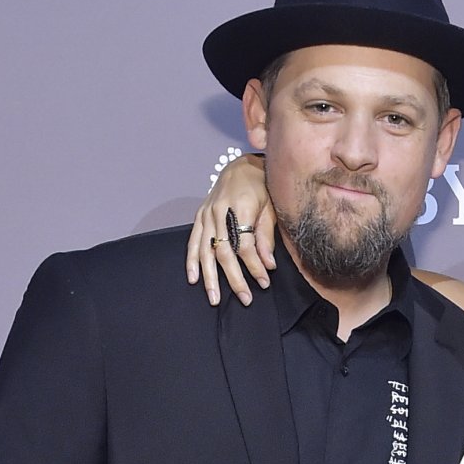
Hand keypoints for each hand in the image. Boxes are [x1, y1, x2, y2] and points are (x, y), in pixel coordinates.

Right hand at [186, 153, 275, 305]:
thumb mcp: (271, 207)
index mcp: (241, 207)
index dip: (254, 267)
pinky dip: (192, 261)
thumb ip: (266, 236)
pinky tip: (194, 278)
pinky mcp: (200, 215)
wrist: (243, 164)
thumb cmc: (262, 185)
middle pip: (224, 252)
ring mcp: (207, 213)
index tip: (264, 282)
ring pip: (205, 251)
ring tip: (214, 298)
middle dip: (234, 279)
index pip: (245, 246)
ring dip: (210, 277)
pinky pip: (194, 241)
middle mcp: (220, 211)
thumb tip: (268, 265)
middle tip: (245, 299)